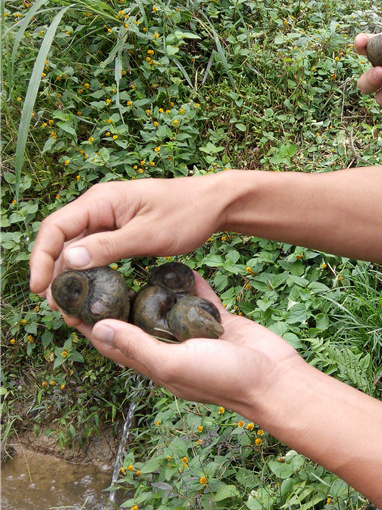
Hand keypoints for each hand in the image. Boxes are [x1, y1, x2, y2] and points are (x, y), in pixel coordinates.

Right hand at [29, 175, 228, 298]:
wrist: (215, 204)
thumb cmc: (187, 213)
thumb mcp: (148, 234)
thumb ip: (110, 247)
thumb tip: (69, 261)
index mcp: (101, 201)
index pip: (55, 228)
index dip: (41, 258)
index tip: (38, 288)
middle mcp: (99, 207)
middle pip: (61, 240)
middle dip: (53, 273)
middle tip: (55, 308)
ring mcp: (109, 219)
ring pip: (77, 248)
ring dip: (69, 276)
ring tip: (68, 308)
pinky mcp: (121, 230)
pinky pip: (96, 251)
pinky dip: (89, 272)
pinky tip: (89, 294)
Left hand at [81, 274, 300, 417]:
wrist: (273, 379)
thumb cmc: (222, 378)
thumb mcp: (173, 362)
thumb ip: (137, 345)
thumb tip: (97, 327)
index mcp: (154, 363)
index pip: (111, 342)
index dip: (89, 323)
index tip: (70, 300)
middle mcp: (170, 347)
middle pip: (135, 321)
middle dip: (115, 300)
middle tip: (99, 271)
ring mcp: (194, 333)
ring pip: (166, 307)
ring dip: (152, 289)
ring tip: (133, 262)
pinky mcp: (217, 320)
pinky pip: (198, 298)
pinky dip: (189, 283)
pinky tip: (180, 265)